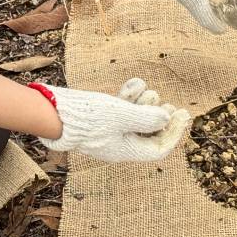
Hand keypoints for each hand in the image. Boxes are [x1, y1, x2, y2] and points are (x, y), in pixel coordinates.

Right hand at [34, 78, 190, 161]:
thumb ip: (147, 118)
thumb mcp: (122, 116)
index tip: (183, 113)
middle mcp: (119, 142)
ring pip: (137, 116)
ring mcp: (109, 128)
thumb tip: (167, 118)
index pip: (158, 148)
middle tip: (169, 103)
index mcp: (125, 151)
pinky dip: (129, 94)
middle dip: (159, 116)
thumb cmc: (88, 117)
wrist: (52, 110)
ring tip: (143, 91)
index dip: (174, 133)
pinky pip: (122, 106)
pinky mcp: (101, 114)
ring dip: (144, 101)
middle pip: (149, 132)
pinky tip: (131, 84)